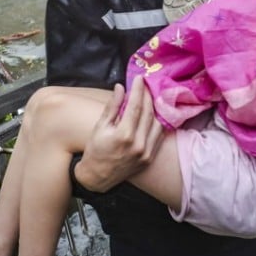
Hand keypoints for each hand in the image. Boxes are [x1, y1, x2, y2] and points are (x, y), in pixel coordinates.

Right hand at [74, 77, 164, 192]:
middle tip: (146, 85)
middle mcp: (138, 144)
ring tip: (149, 98)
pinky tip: (153, 115)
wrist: (98, 177)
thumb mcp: (100, 127)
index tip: (140, 78)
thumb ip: (112, 107)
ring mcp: (146, 153)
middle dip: (148, 96)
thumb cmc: (96, 150)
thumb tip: (120, 87)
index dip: (138, 90)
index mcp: (124, 135)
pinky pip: (159, 136)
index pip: (135, 106)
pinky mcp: (150, 158)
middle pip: (149, 113)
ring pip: (157, 124)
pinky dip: (157, 123)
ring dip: (155, 109)